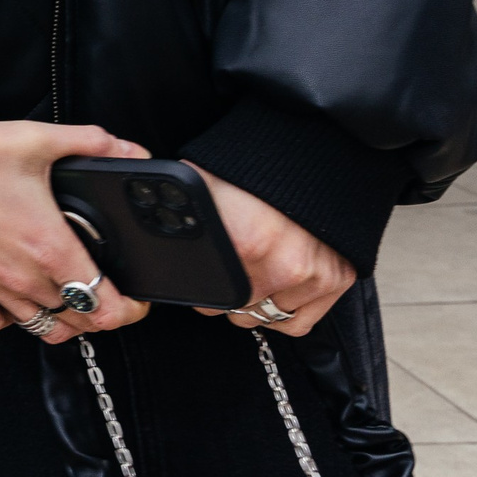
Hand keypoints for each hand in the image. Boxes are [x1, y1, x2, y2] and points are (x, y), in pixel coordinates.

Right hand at [0, 120, 152, 342]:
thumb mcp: (35, 139)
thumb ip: (89, 143)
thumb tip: (128, 148)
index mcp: (50, 246)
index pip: (106, 306)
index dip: (131, 310)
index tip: (136, 298)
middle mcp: (24, 277)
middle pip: (81, 322)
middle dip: (102, 312)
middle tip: (108, 291)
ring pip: (44, 329)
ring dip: (64, 320)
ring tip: (70, 299)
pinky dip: (11, 319)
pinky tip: (17, 298)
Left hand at [188, 164, 354, 335]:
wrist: (309, 154)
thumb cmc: (251, 169)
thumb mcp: (201, 183)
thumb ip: (173, 211)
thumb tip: (140, 221)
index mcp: (243, 242)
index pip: (208, 300)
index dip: (201, 293)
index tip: (200, 282)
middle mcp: (279, 266)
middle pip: (237, 311)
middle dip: (227, 297)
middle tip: (227, 273)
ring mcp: (310, 276)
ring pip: (266, 317)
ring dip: (255, 304)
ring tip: (252, 276)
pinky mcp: (336, 279)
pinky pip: (299, 323)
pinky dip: (284, 312)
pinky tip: (274, 290)